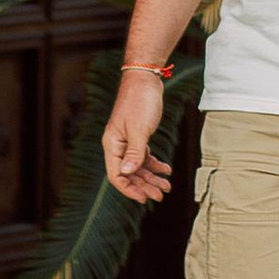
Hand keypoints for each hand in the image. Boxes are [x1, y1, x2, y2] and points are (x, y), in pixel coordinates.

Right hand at [102, 71, 173, 203]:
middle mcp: (117, 146)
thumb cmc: (139, 101)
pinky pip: (145, 156)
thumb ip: (134, 152)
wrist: (145, 80)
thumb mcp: (139, 129)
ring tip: (167, 186)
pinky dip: (155, 164)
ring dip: (152, 177)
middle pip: (129, 174)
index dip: (129, 189)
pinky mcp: (138, 137)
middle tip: (161, 195)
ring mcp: (127, 142)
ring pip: (138, 167)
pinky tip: (166, 170)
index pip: (116, 175)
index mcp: (112, 145)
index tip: (145, 199)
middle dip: (145, 186)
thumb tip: (127, 173)